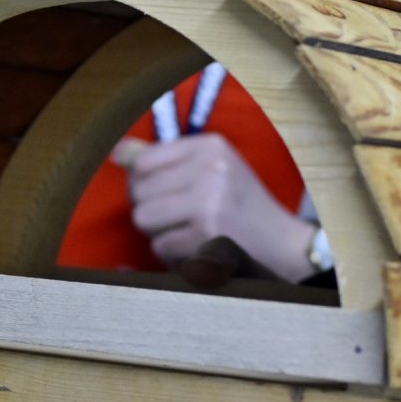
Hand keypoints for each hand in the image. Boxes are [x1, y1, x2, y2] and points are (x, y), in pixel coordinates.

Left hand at [114, 135, 315, 281]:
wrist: (282, 245)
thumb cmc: (240, 207)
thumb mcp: (211, 170)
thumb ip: (163, 161)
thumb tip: (118, 152)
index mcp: (210, 146)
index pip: (143, 162)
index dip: (144, 185)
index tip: (166, 196)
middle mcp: (210, 168)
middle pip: (139, 193)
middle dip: (153, 212)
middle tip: (184, 219)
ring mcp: (209, 201)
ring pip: (144, 219)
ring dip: (161, 234)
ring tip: (191, 233)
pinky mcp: (207, 234)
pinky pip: (161, 246)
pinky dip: (175, 255)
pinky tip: (200, 249)